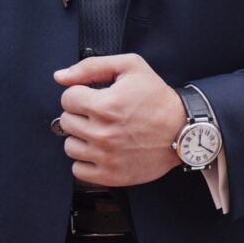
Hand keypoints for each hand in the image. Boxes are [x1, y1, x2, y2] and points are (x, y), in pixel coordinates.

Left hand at [54, 54, 186, 185]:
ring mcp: (106, 157)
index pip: (67, 99)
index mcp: (105, 105)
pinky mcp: (111, 175)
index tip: (95, 98)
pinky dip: (86, 162)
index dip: (81, 95)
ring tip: (102, 133)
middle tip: (101, 116)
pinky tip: (102, 152)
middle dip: (81, 115)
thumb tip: (60, 77)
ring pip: (70, 146)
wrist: (184, 131)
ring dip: (82, 139)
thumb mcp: (131, 67)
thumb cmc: (159, 99)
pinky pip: (79, 171)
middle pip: (66, 122)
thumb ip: (91, 66)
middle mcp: (103, 133)